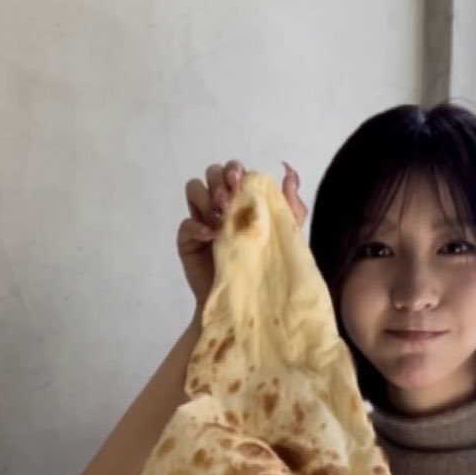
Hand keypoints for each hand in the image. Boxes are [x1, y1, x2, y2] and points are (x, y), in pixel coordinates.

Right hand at [177, 159, 307, 307]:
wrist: (247, 303)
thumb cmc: (266, 268)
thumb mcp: (286, 235)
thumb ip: (290, 205)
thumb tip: (290, 172)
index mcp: (243, 200)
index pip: (233, 172)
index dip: (234, 171)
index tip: (240, 182)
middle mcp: (221, 206)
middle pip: (212, 174)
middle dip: (219, 180)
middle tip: (228, 200)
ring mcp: (203, 220)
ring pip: (194, 189)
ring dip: (206, 197)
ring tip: (219, 217)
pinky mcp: (188, 241)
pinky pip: (185, 223)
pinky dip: (196, 225)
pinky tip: (210, 236)